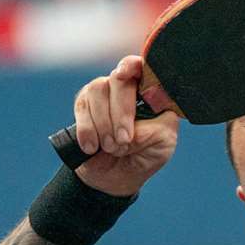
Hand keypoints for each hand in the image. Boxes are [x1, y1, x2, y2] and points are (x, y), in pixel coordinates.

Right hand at [72, 55, 178, 196]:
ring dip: (104, 124)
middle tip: (124, 140)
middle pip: (119, 80)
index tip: (125, 74)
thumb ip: (159, 126)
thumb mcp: (162, 144)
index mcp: (149, 91)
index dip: (132, 66)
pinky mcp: (83, 105)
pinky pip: (82, 107)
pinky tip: (92, 147)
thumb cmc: (144, 155)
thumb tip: (142, 115)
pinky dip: (87, 130)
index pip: (141, 66)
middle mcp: (125, 87)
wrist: (115, 177)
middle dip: (121, 112)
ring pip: (98, 90)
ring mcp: (102, 93)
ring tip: (111, 148)